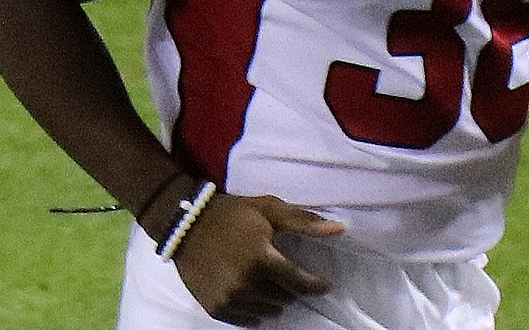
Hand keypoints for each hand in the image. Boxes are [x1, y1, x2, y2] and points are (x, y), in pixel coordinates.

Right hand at [173, 193, 343, 325]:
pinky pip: (247, 320)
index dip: (315, 285)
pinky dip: (255, 310)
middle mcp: (246, 284)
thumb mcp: (269, 209)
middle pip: (284, 298)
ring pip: (268, 310)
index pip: (299, 283)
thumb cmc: (234, 213)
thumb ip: (304, 221)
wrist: (189, 224)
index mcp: (261, 258)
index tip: (324, 285)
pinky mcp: (215, 308)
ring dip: (274, 298)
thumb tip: (339, 229)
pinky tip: (254, 294)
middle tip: (284, 271)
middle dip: (290, 287)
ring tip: (268, 280)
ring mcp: (229, 299)